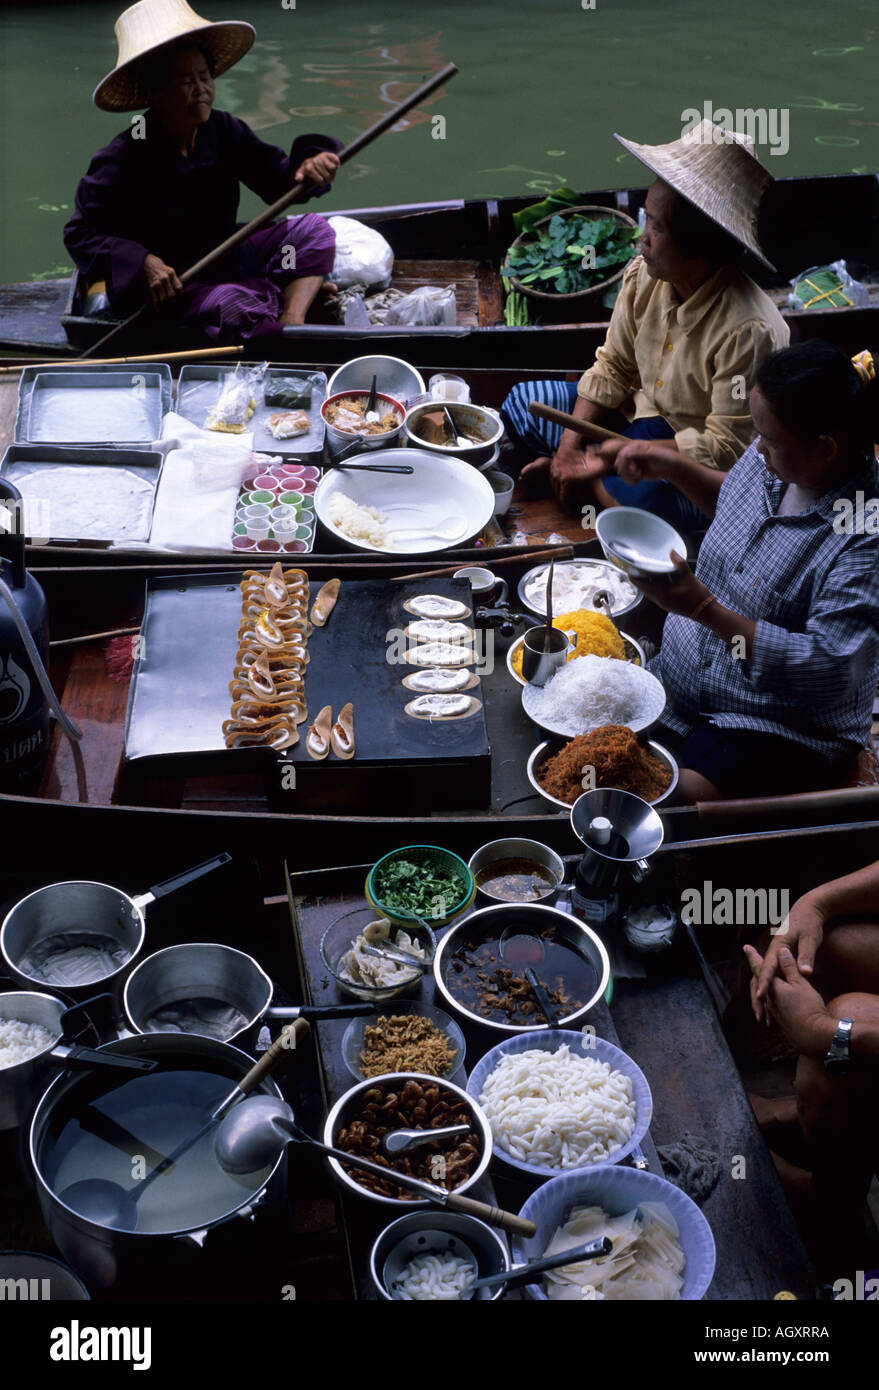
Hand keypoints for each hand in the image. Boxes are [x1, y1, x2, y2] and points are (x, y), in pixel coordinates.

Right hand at [143, 253, 181, 305]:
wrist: (149, 264)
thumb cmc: (162, 269)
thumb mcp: (171, 271)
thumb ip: (176, 281)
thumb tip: (180, 294)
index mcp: (171, 273)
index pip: (179, 288)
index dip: (180, 296)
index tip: (179, 299)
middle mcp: (164, 278)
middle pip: (172, 295)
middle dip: (174, 302)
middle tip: (174, 305)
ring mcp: (157, 283)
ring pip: (164, 299)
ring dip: (167, 305)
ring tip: (168, 308)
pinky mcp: (151, 287)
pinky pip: (156, 299)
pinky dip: (158, 306)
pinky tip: (159, 309)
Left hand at [294, 151, 339, 186]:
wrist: (312, 159)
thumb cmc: (308, 169)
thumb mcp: (302, 173)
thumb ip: (299, 177)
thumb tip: (298, 179)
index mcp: (309, 168)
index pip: (321, 181)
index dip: (323, 183)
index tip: (320, 181)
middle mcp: (315, 161)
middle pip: (328, 176)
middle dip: (329, 179)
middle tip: (326, 177)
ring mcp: (322, 157)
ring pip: (333, 168)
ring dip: (333, 172)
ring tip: (329, 172)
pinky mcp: (329, 154)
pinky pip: (337, 161)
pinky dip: (337, 164)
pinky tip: (333, 165)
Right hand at [615, 439, 678, 486]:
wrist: (672, 467)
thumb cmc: (665, 457)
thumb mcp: (653, 453)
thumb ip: (639, 452)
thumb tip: (624, 454)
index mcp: (635, 447)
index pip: (621, 454)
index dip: (624, 462)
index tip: (634, 467)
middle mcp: (632, 455)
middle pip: (618, 464)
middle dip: (626, 470)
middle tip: (637, 472)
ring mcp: (633, 464)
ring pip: (621, 473)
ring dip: (629, 476)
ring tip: (639, 475)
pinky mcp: (635, 473)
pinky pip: (626, 479)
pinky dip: (631, 481)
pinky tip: (639, 479)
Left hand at [630, 549, 704, 614]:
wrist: (706, 611)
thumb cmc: (697, 596)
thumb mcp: (689, 577)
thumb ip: (679, 564)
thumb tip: (672, 552)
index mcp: (662, 595)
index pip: (642, 586)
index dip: (634, 578)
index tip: (629, 569)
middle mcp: (660, 600)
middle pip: (645, 588)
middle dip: (641, 578)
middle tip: (637, 566)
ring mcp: (664, 603)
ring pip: (652, 590)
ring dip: (649, 581)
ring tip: (647, 569)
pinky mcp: (669, 603)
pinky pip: (659, 592)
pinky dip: (657, 585)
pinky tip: (661, 576)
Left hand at [743, 945, 831, 1055]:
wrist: (814, 1036)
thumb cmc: (808, 1007)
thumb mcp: (800, 983)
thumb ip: (789, 967)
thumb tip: (781, 950)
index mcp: (772, 987)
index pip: (760, 968)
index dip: (754, 957)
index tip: (746, 947)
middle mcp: (769, 1000)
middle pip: (758, 983)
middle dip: (757, 972)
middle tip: (753, 960)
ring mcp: (774, 1012)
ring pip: (764, 996)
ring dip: (762, 987)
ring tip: (760, 981)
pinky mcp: (782, 1022)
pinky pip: (770, 1007)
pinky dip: (769, 1000)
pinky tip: (773, 1003)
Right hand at [749, 896, 825, 1022]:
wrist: (808, 909)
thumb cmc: (810, 924)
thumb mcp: (810, 939)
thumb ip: (806, 956)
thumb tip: (805, 973)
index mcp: (778, 946)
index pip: (769, 968)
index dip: (765, 983)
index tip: (761, 997)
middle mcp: (772, 952)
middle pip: (760, 977)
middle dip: (758, 997)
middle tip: (760, 1016)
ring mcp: (775, 957)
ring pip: (763, 980)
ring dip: (762, 998)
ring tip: (764, 1018)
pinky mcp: (779, 960)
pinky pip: (772, 979)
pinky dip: (770, 993)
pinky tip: (773, 1008)